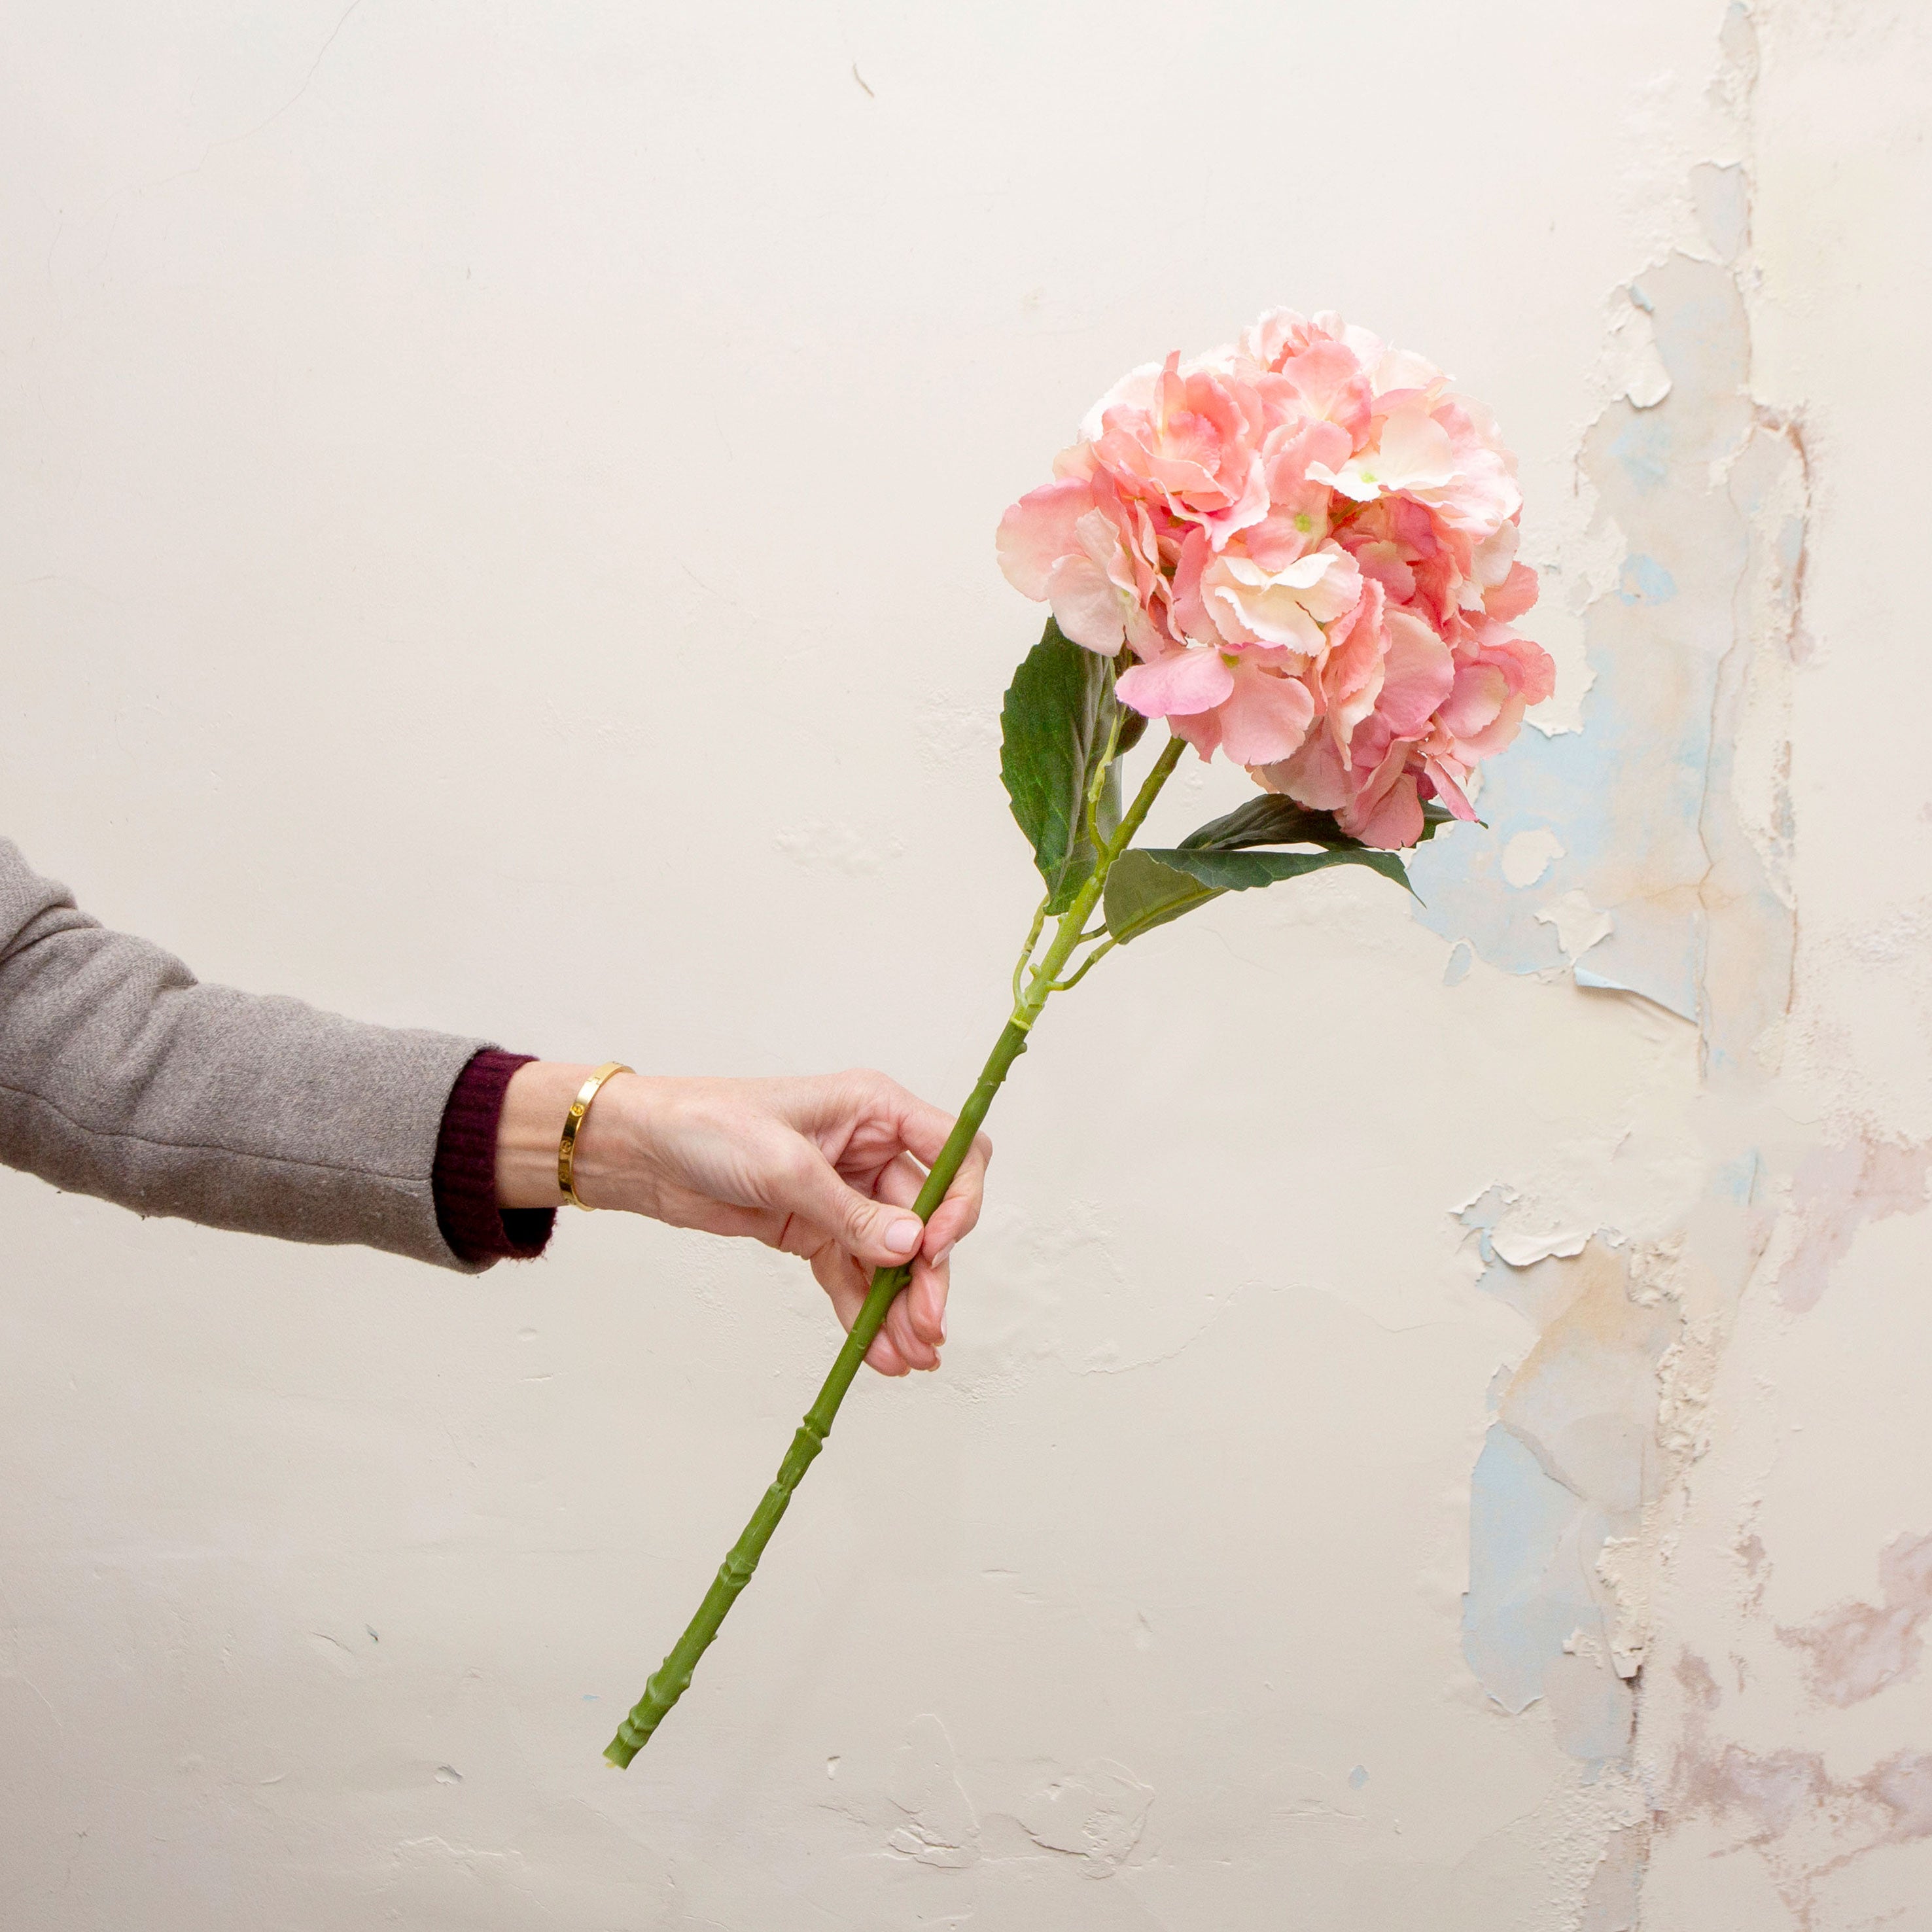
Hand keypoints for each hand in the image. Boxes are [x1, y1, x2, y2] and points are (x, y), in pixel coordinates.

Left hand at [496, 1065, 990, 1376]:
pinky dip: (864, 1313)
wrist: (642, 1152)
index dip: (958, 1203)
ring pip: (892, 1257)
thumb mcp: (785, 1166)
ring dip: (901, 1307)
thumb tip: (911, 1247)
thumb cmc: (708, 1126)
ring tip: (907, 1357)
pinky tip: (875, 1351)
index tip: (934, 1249)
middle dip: (928, 1276)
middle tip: (926, 1329)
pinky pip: (853, 1275)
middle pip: (927, 1218)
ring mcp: (843, 1194)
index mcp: (875, 1111)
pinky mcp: (814, 1230)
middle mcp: (869, 1151)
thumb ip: (852, 1213)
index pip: (954, 1153)